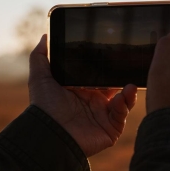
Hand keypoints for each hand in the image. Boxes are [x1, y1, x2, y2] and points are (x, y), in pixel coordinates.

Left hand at [28, 35, 137, 156]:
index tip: (117, 55)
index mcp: (81, 91)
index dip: (109, 67)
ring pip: (124, 102)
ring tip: (129, 85)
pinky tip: (123, 96)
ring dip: (129, 93)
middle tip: (129, 67)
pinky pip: (122, 116)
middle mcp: (93, 104)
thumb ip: (41, 57)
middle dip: (123, 78)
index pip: (100, 76)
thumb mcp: (40, 78)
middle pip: (115, 88)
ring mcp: (103, 117)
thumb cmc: (43, 107)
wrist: (49, 133)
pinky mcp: (110, 130)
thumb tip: (44, 37)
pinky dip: (125, 106)